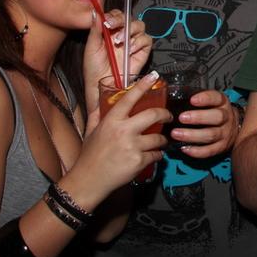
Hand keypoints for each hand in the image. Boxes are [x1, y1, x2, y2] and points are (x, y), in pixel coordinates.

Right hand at [75, 72, 170, 196]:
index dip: (143, 85)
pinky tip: (152, 155)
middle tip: (168, 116)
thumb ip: (98, 114)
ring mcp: (132, 147)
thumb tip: (102, 101)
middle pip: (153, 115)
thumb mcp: (92, 130)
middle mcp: (123, 131)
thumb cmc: (90, 155)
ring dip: (162, 140)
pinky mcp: (139, 161)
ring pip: (158, 138)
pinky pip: (156, 155)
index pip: (130, 97)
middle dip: (165, 114)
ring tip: (159, 141)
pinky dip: (157, 155)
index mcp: (111, 121)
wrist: (88, 180)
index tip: (154, 76)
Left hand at [83, 8, 151, 118]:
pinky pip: (146, 40)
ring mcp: (133, 43)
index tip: (107, 21)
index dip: (114, 15)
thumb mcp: (91, 47)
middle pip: (130, 18)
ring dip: (130, 31)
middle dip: (123, 21)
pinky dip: (138, 42)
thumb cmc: (94, 69)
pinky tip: (129, 49)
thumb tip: (96, 12)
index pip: (117, 15)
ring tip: (119, 41)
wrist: (102, 86)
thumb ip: (95, 29)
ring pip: (140, 26)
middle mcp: (123, 35)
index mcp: (110, 32)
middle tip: (113, 27)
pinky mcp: (142, 53)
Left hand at [171, 90, 238, 158]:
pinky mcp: (221, 147)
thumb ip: (195, 99)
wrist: (233, 127)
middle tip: (181, 118)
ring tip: (176, 134)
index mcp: (222, 103)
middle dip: (198, 118)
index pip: (216, 98)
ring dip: (193, 135)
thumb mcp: (210, 102)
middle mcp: (226, 118)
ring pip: (211, 135)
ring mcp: (225, 133)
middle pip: (216, 117)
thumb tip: (167, 93)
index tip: (192, 100)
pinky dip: (197, 151)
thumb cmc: (214, 111)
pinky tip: (184, 148)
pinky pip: (210, 151)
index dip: (205, 99)